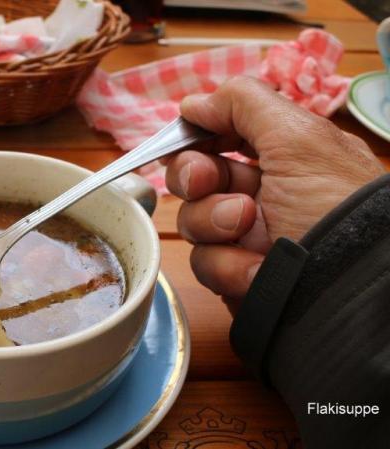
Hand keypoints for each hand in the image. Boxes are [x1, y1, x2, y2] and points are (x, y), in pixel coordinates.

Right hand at [166, 76, 384, 313]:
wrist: (351, 288)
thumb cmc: (335, 206)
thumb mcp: (299, 137)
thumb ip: (243, 103)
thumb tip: (193, 103)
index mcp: (281, 157)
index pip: (222, 139)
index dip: (198, 137)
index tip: (186, 137)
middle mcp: (262, 195)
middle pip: (194, 177)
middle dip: (195, 176)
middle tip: (207, 182)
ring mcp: (246, 239)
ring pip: (192, 220)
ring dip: (214, 221)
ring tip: (247, 227)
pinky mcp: (236, 277)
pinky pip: (204, 263)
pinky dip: (227, 265)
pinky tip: (257, 269)